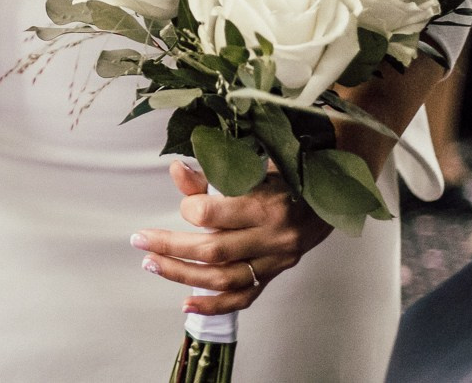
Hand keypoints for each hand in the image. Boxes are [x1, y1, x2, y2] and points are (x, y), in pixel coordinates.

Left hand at [130, 159, 334, 315]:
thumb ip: (214, 173)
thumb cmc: (287, 175)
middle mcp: (272, 236)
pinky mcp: (275, 274)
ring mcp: (275, 261)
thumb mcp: (254, 165)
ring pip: (224, 279)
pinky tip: (187, 304)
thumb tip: (176, 170)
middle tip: (141, 242)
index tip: (182, 205)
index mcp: (266, 203)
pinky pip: (244, 297)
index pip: (214, 214)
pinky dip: (214, 305)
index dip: (189, 209)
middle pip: (213, 251)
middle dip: (171, 248)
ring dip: (183, 275)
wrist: (331, 196)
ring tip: (152, 265)